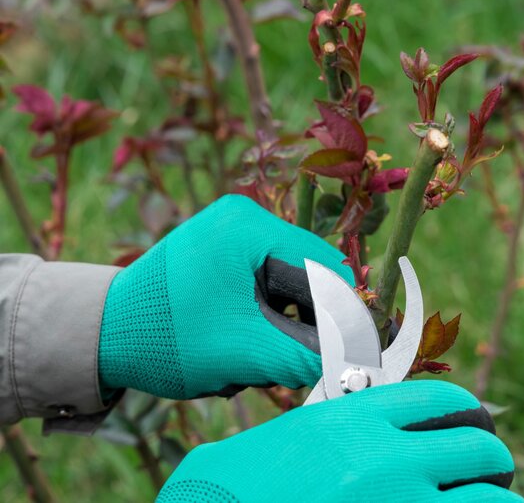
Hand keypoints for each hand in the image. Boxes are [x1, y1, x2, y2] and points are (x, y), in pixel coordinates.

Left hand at [98, 194, 351, 398]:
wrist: (102, 334)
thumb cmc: (169, 338)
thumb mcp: (245, 350)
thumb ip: (307, 357)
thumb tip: (360, 367)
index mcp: (249, 227)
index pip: (321, 267)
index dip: (342, 313)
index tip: (352, 352)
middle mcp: (242, 219)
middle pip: (305, 274)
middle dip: (306, 323)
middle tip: (296, 362)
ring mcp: (229, 233)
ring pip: (287, 283)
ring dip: (284, 324)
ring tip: (259, 357)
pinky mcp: (220, 251)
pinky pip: (264, 283)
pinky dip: (265, 317)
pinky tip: (245, 343)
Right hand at [157, 381, 523, 502]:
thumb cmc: (251, 479)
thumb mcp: (306, 431)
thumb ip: (360, 421)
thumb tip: (410, 417)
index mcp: (358, 419)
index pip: (445, 402)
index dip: (469, 414)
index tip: (473, 427)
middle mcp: (385, 460)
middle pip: (479, 448)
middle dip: (492, 460)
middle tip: (490, 472)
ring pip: (490, 499)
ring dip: (497, 500)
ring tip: (491, 500)